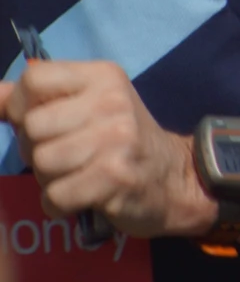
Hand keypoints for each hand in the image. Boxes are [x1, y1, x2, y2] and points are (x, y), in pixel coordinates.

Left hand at [0, 62, 213, 238]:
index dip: (21, 105)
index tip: (40, 122)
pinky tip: (82, 198)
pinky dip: (60, 205)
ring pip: (41, 163)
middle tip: (67, 156)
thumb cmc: (121, 141)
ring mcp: (116, 139)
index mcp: (103, 76)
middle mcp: (112, 102)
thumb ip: (37, 99)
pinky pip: (54, 196)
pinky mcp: (115, 177)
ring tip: (78, 176)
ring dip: (50, 179)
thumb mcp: (87, 106)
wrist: (175, 178)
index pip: (33, 79)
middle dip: (37, 149)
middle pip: (32, 127)